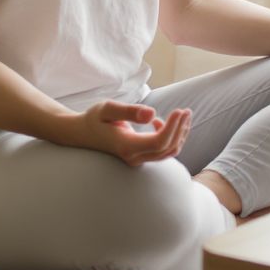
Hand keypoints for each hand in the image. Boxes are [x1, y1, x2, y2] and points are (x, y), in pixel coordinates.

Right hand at [69, 101, 191, 166]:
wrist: (82, 133)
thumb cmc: (95, 118)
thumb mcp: (108, 109)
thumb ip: (129, 111)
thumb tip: (152, 114)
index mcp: (126, 146)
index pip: (159, 142)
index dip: (173, 127)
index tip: (179, 110)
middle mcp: (133, 157)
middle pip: (167, 149)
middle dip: (180, 129)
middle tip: (186, 110)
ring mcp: (137, 160)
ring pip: (167, 153)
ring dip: (179, 135)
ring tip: (183, 115)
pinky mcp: (140, 157)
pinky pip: (162, 152)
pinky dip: (171, 138)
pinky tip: (163, 123)